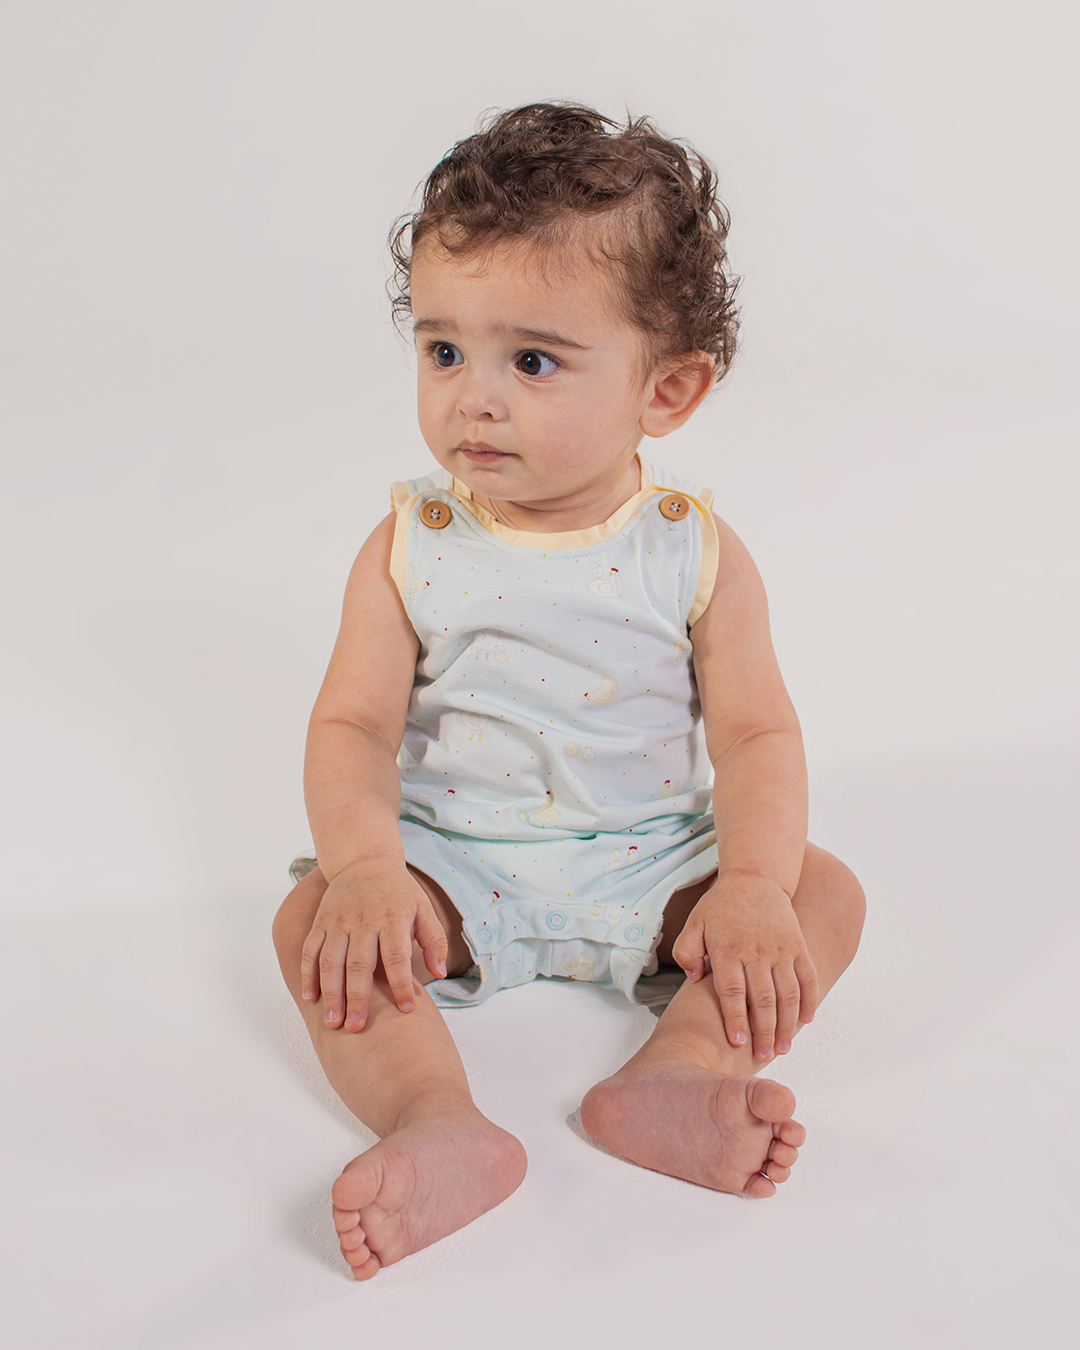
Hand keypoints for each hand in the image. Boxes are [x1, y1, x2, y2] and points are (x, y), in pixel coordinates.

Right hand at [300, 859, 447, 1031]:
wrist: (365, 860)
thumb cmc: (399, 891)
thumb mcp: (423, 908)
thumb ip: (433, 940)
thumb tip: (440, 972)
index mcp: (392, 918)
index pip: (396, 956)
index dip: (401, 984)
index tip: (406, 1010)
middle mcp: (364, 920)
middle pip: (359, 964)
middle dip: (357, 997)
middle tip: (356, 1028)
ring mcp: (339, 921)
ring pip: (331, 960)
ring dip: (330, 992)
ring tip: (332, 1022)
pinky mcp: (321, 921)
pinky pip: (311, 949)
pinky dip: (308, 973)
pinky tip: (311, 997)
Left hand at [672, 870, 818, 1061]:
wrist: (755, 877)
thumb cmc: (721, 906)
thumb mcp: (694, 923)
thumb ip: (686, 951)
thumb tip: (695, 980)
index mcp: (728, 949)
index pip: (732, 991)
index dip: (736, 1018)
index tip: (738, 1042)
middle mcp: (756, 951)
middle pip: (762, 998)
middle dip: (764, 1031)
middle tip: (764, 1056)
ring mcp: (780, 949)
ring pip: (788, 993)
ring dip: (788, 1022)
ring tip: (784, 1047)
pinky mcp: (797, 945)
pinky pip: (808, 976)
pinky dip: (810, 1000)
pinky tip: (806, 1020)